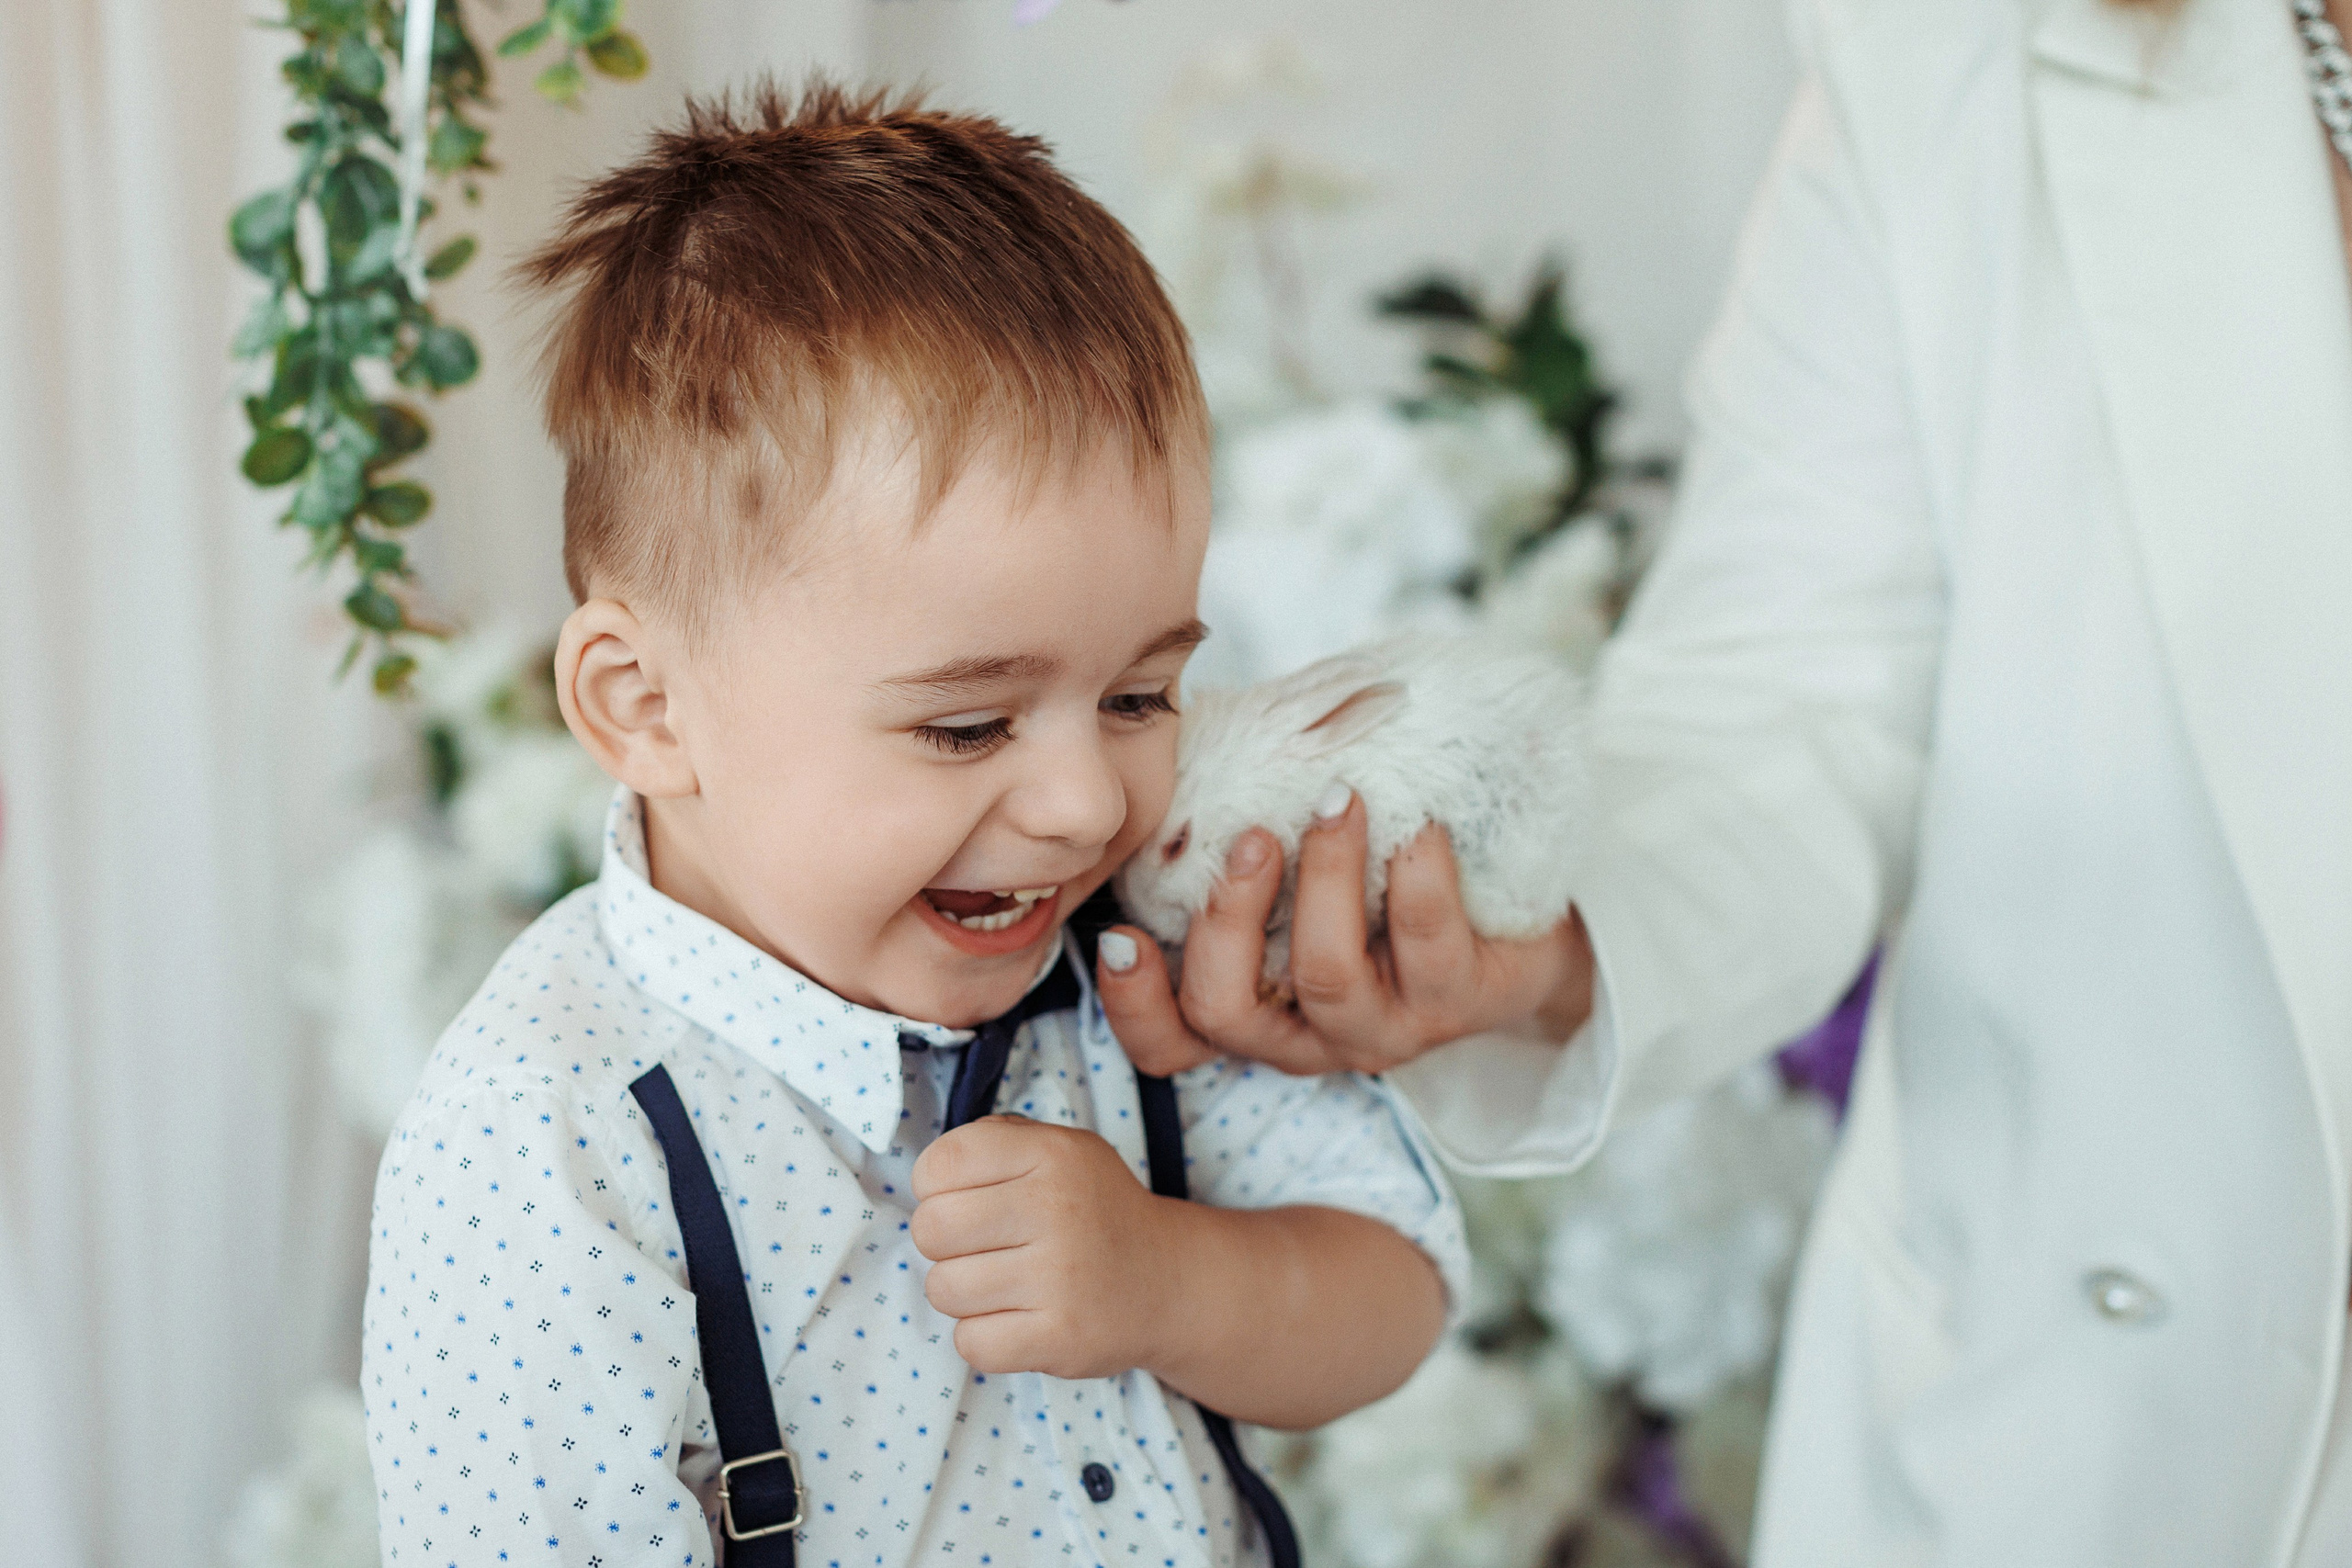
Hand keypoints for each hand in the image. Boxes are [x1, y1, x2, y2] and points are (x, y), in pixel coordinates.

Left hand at [910, 1115, 1172, 1378]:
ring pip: (943, 1289)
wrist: (1169, 1280)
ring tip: (1002, 1285)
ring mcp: (1061, 1277)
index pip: (942, 1161)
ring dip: (962, 1293)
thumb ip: (998, 1140)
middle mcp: (1057, 1208)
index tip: (962, 1198)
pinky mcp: (1060, 1337)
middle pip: (932, 1228)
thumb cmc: (1096, 1212)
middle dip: (942, 1243)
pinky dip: (983, 1338)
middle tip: (979, 1247)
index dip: (933, 1185)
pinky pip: (970, 1343)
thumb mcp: (1063, 1149)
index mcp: (1053, 1153)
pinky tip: (1016, 1320)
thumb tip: (931, 1171)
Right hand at [1097, 792, 1595, 1076]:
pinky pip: (1427, 943)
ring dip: (1325, 879)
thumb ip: (1239, 818)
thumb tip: (1184, 732)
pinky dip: (1416, 874)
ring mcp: (1382, 1027)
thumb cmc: (1383, 872)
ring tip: (1338, 801)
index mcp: (1253, 1007)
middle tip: (1253, 836)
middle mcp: (1306, 1033)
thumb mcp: (1298, 857)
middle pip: (1227, 1011)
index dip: (1133, 1002)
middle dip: (1227, 918)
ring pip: (1327, 978)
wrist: (1520, 918)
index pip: (1169, 1040)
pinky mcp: (1459, 1005)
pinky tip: (1421, 824)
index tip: (1122, 932)